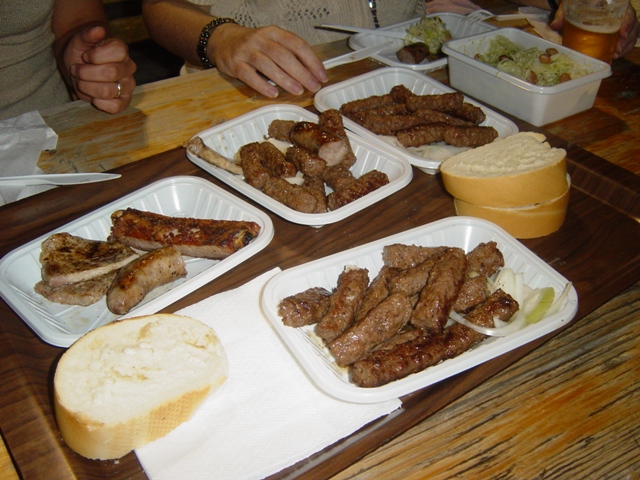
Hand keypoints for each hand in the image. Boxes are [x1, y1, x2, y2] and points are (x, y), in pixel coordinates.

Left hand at [63, 25, 136, 112]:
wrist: (80, 68)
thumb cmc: (82, 54)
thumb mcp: (79, 41)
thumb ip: (88, 35)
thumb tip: (99, 30)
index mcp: (122, 50)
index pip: (118, 52)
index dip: (96, 56)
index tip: (86, 56)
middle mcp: (129, 68)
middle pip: (111, 73)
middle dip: (86, 73)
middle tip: (77, 71)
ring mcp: (128, 86)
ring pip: (108, 91)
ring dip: (87, 88)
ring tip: (82, 82)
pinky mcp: (124, 102)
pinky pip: (115, 107)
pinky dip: (100, 103)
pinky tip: (93, 97)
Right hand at [209, 24, 327, 97]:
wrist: (223, 40)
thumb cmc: (253, 45)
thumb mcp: (272, 42)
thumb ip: (289, 54)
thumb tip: (312, 72)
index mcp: (274, 33)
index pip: (297, 44)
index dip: (311, 61)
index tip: (321, 75)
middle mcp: (260, 39)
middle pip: (284, 55)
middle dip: (301, 72)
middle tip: (313, 86)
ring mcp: (246, 51)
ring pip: (267, 65)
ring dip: (285, 79)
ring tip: (298, 91)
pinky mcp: (235, 64)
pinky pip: (249, 75)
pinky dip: (262, 85)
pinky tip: (273, 94)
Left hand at [550, 4, 639, 59]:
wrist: (577, 5)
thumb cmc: (575, 5)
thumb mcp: (568, 8)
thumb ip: (562, 15)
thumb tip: (554, 25)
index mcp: (611, 5)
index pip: (627, 12)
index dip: (628, 23)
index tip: (622, 33)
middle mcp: (619, 13)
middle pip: (633, 25)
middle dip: (628, 39)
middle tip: (617, 50)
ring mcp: (620, 23)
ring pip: (632, 33)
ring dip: (626, 45)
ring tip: (616, 54)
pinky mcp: (617, 32)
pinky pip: (627, 40)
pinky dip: (624, 48)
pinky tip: (616, 55)